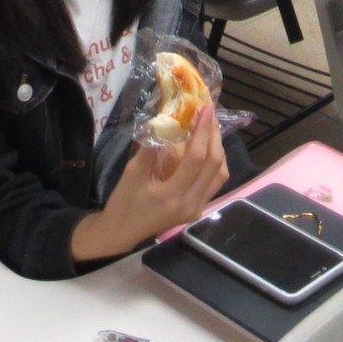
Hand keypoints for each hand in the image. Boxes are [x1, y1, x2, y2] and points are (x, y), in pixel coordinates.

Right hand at [73, 110, 227, 261]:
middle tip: (209, 114)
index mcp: (172, 196)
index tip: (204, 108)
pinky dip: (215, 162)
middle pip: (214, 165)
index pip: (197, 159)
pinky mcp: (198, 210)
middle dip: (215, 136)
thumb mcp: (131, 173)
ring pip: (220, 174)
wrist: (121, 232)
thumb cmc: (123, 202)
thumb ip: (150, 147)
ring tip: (210, 128)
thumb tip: (165, 119)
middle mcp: (190, 204)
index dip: (203, 131)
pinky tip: (207, 148)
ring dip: (218, 149)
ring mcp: (197, 209)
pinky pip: (215, 183)